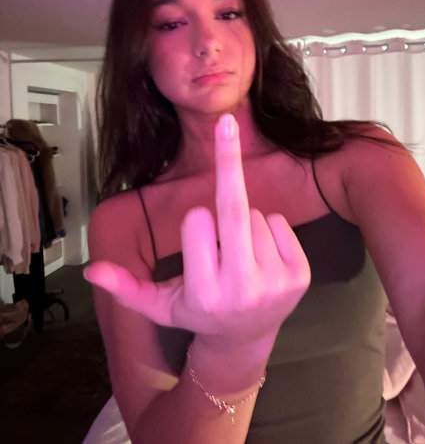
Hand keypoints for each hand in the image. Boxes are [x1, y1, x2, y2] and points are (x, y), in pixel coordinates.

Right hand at [85, 114, 310, 343]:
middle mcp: (243, 290)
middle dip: (227, 159)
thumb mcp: (158, 306)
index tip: (196, 230)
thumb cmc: (198, 313)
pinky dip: (268, 228)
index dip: (195, 220)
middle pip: (233, 209)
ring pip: (256, 215)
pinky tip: (261, 256)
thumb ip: (126, 287)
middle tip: (225, 120)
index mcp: (205, 294)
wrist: (246, 339)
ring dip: (243, 222)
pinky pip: (279, 222)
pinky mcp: (300, 275)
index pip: (197, 222)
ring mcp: (277, 282)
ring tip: (239, 255)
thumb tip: (89, 270)